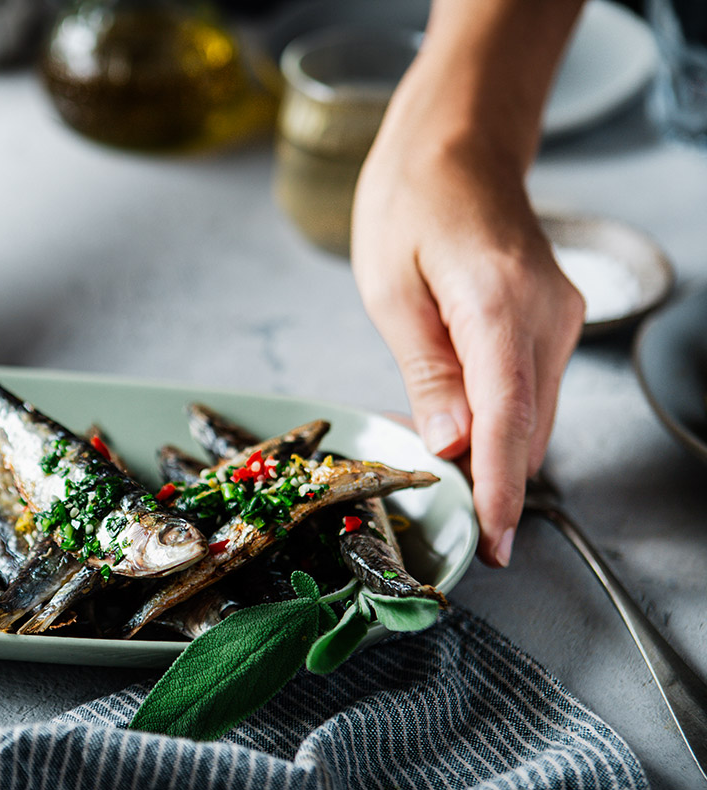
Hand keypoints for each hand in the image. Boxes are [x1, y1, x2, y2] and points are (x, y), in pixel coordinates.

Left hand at [351, 121, 583, 567]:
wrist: (459, 144)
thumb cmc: (409, 204)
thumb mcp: (390, 290)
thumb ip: (426, 372)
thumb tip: (451, 445)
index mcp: (496, 303)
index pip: (507, 416)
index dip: (499, 487)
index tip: (494, 542)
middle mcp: (546, 313)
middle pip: (526, 427)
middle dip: (487, 477)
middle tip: (439, 510)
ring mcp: (560, 316)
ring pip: (532, 415)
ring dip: (490, 448)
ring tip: (434, 458)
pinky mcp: (555, 319)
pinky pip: (530, 388)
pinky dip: (499, 416)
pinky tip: (456, 416)